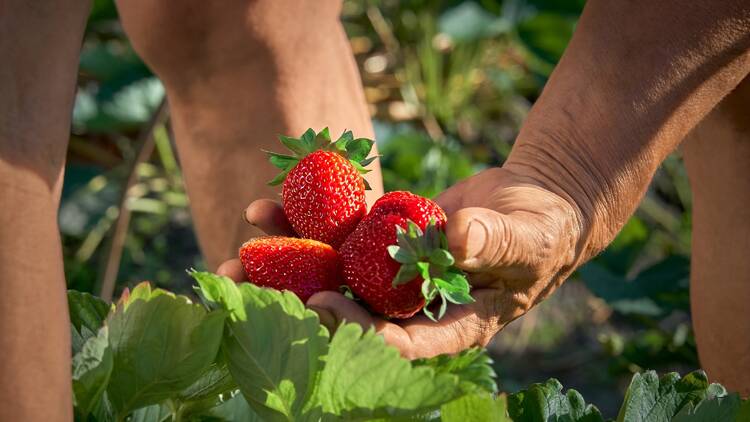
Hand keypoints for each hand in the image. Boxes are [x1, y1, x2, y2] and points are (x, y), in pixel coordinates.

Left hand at [218, 168, 583, 358]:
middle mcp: (412, 305)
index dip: (357, 329)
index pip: (397, 342)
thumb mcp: (527, 237)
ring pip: (334, 273)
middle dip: (295, 302)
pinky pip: (341, 236)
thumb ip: (493, 243)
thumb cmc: (543, 229)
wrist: (533, 199)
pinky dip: (306, 223)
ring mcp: (394, 273)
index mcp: (449, 324)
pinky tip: (268, 207)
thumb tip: (457, 239)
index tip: (322, 303)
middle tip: (245, 288)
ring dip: (285, 263)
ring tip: (240, 246)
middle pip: (348, 312)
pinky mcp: (384, 240)